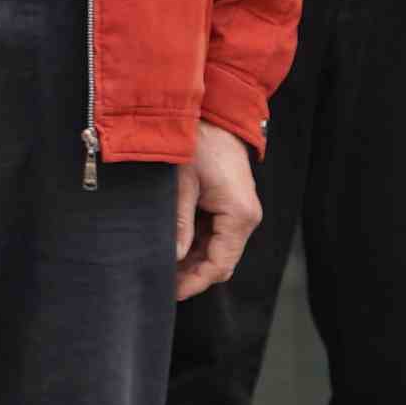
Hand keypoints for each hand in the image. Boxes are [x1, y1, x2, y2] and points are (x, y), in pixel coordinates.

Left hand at [170, 124, 260, 300]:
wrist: (215, 112)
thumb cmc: (199, 141)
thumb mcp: (182, 184)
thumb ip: (179, 224)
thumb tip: (173, 258)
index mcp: (239, 215)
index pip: (219, 265)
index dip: (195, 282)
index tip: (170, 292)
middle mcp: (245, 217)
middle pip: (220, 261)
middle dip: (192, 274)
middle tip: (159, 281)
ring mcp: (239, 210)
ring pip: (216, 249)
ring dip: (192, 259)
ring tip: (160, 264)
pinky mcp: (230, 203)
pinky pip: (214, 233)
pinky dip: (195, 242)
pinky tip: (171, 245)